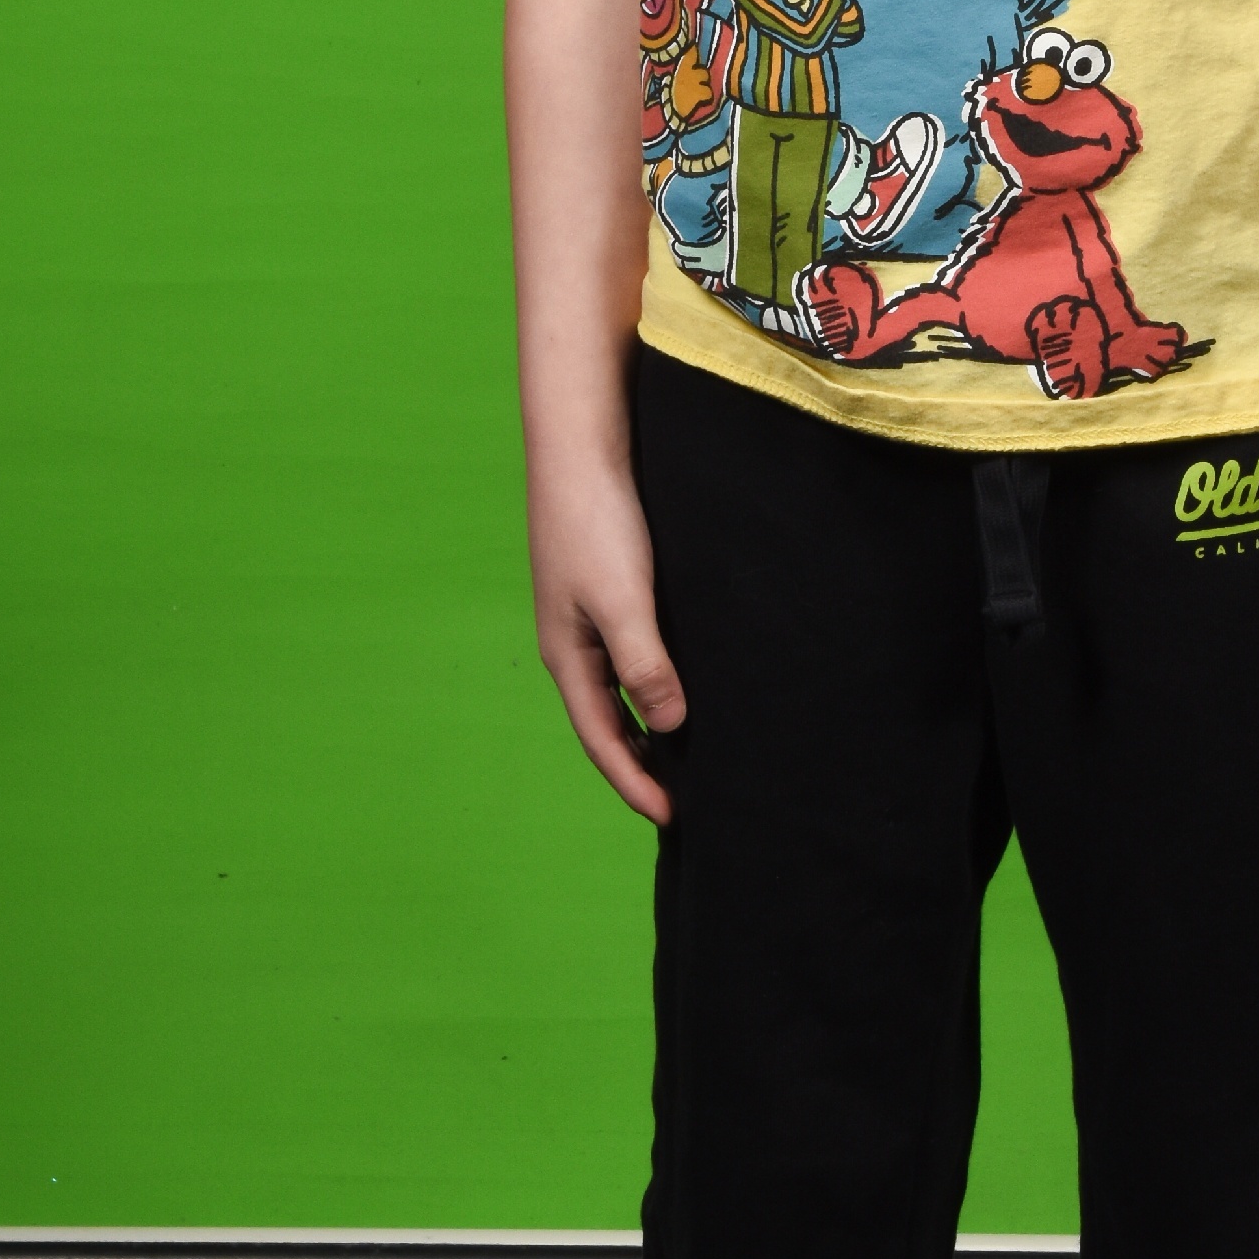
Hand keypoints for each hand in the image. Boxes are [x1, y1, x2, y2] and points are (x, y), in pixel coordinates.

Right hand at [528, 445, 686, 827]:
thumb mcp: (623, 599)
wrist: (582, 440)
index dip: (636, 782)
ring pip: (622, 685)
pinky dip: (657, 677)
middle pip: (608, 720)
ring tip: (691, 750)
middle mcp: (575, 640)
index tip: (675, 818)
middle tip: (685, 797)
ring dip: (650, 721)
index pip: (602, 739)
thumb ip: (644, 663)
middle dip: (640, 762)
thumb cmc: (596, 519)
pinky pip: (635, 649)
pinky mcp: (612, 581)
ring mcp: (591, 611)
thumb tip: (672, 726)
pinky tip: (688, 674)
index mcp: (568, 655)